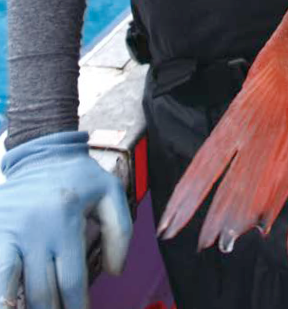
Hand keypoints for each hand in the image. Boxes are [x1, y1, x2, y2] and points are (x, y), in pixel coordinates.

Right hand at [0, 131, 131, 308]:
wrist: (42, 150)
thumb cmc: (79, 176)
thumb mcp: (110, 193)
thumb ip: (120, 232)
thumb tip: (115, 271)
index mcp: (66, 220)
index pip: (71, 280)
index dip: (77, 306)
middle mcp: (36, 228)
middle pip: (41, 291)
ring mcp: (10, 230)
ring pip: (10, 287)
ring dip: (22, 306)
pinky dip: (1, 291)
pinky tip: (7, 300)